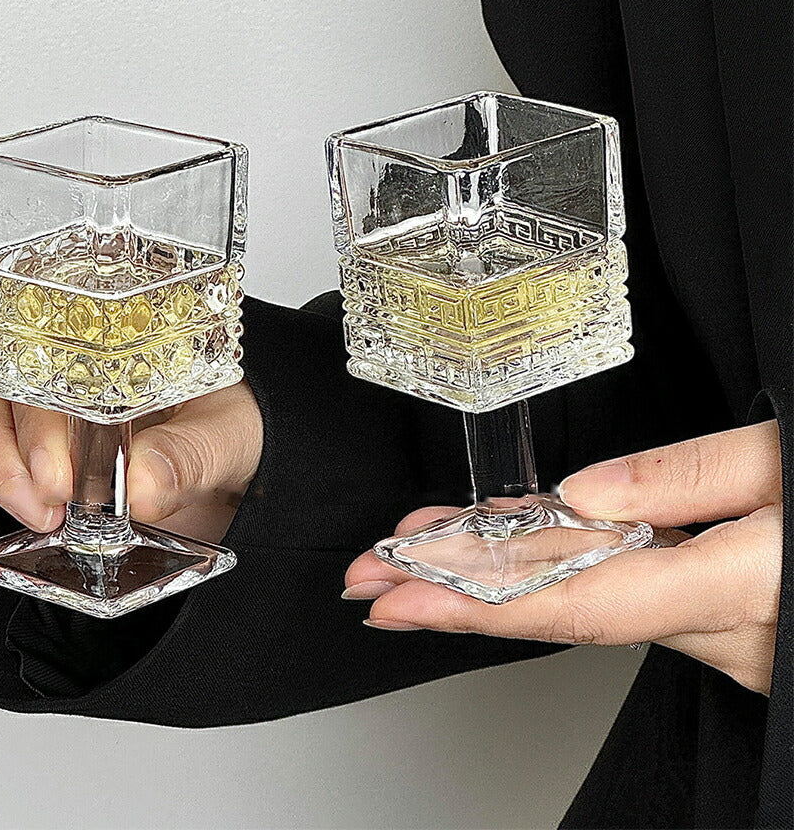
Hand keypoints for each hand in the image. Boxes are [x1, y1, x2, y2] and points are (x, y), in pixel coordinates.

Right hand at [0, 338, 262, 541]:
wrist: (222, 459)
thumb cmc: (221, 429)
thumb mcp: (232, 436)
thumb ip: (194, 452)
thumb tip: (147, 484)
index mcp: (103, 344)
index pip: (41, 358)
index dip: (39, 422)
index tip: (58, 484)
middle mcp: (42, 360)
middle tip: (30, 505)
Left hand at [344, 421, 781, 694]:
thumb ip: (695, 477)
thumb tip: (587, 494)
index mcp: (740, 583)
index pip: (574, 601)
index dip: (472, 603)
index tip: (397, 595)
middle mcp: (726, 630)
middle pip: (560, 609)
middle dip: (456, 595)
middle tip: (373, 580)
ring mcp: (726, 636)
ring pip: (583, 604)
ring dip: (496, 578)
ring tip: (418, 551)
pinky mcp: (726, 621)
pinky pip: (620, 597)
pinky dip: (555, 572)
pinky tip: (508, 550)